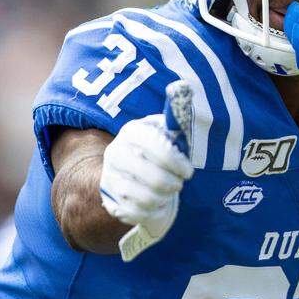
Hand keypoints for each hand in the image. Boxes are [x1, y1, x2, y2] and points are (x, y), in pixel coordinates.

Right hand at [99, 81, 194, 260]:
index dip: (178, 162)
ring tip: (168, 191)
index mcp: (132, 132)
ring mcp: (110, 178)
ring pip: (146, 197)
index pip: (158, 148)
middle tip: (179, 183)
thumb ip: (177, 115)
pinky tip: (157, 202)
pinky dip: (152, 210)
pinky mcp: (109, 200)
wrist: (131, 172)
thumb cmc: (159, 149)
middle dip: (173, 183)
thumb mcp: (168, 131)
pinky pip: (136, 213)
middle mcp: (116, 153)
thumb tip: (182, 86)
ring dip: (164, 197)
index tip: (189, 171)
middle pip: (154, 177)